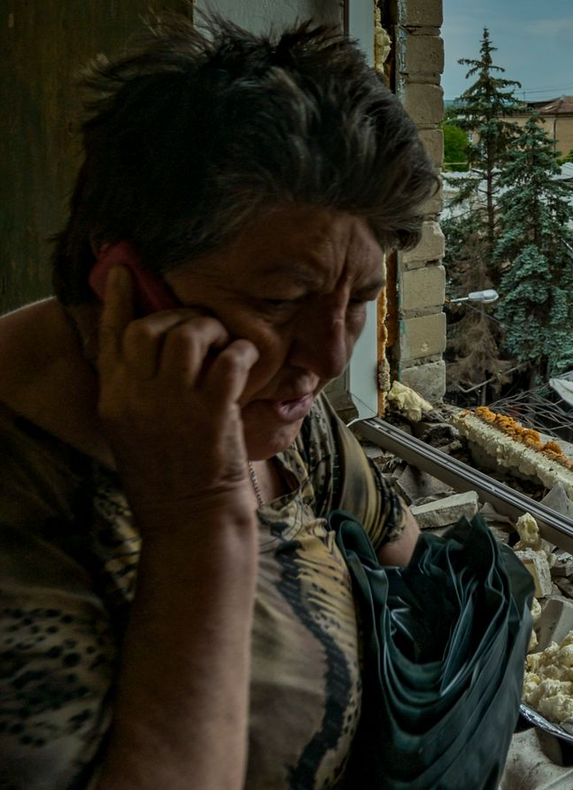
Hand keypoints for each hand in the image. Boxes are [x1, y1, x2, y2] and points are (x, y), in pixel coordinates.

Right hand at [96, 264, 259, 531]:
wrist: (190, 519)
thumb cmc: (171, 474)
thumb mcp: (135, 429)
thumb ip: (140, 388)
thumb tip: (161, 347)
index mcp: (114, 400)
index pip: (111, 338)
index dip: (118, 299)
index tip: (123, 270)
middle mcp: (138, 398)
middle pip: (149, 328)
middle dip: (179, 316)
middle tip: (203, 327)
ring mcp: (174, 405)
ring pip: (188, 335)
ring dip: (213, 329)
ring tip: (226, 344)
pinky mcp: (211, 413)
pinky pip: (229, 360)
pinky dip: (242, 353)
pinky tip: (245, 362)